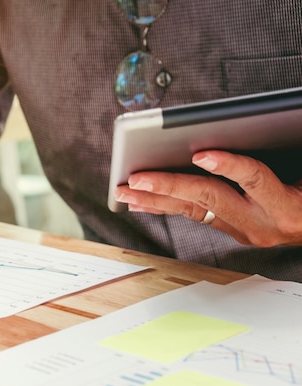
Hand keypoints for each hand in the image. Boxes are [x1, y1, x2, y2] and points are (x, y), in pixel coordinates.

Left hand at [114, 150, 301, 246]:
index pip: (256, 180)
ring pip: (193, 210)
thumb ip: (292, 146)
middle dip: (170, 185)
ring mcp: (243, 230)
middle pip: (210, 197)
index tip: (202, 154)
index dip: (230, 166)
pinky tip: (140, 201)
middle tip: (137, 179)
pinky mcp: (231, 230)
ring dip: (155, 199)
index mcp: (287, 207)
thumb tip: (254, 131)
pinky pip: (193, 215)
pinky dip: (164, 205)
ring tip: (125, 191)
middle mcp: (262, 223)